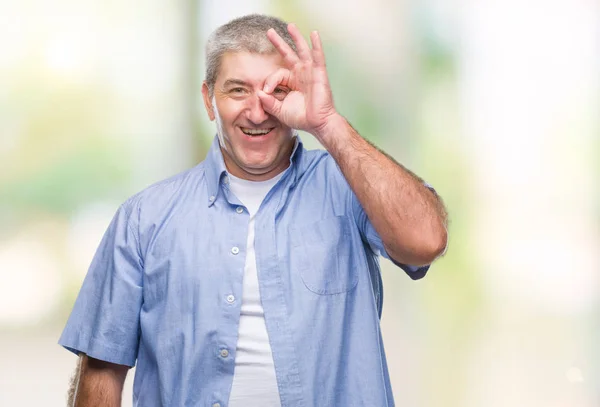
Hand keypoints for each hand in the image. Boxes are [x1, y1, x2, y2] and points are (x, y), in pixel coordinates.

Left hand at [258, 24, 338, 139]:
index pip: (277, 74)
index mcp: (291, 83)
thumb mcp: (280, 110)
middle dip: (279, 43)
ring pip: (302, 51)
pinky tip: (314, 34)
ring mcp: (310, 72)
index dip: (270, 82)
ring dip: (296, 37)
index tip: (266, 92)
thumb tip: (258, 93)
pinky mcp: (319, 73)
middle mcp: (300, 75)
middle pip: (288, 54)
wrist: (317, 123)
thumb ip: (269, 103)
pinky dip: (316, 45)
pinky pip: (318, 56)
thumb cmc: (301, 118)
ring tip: (290, 26)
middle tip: (269, 32)